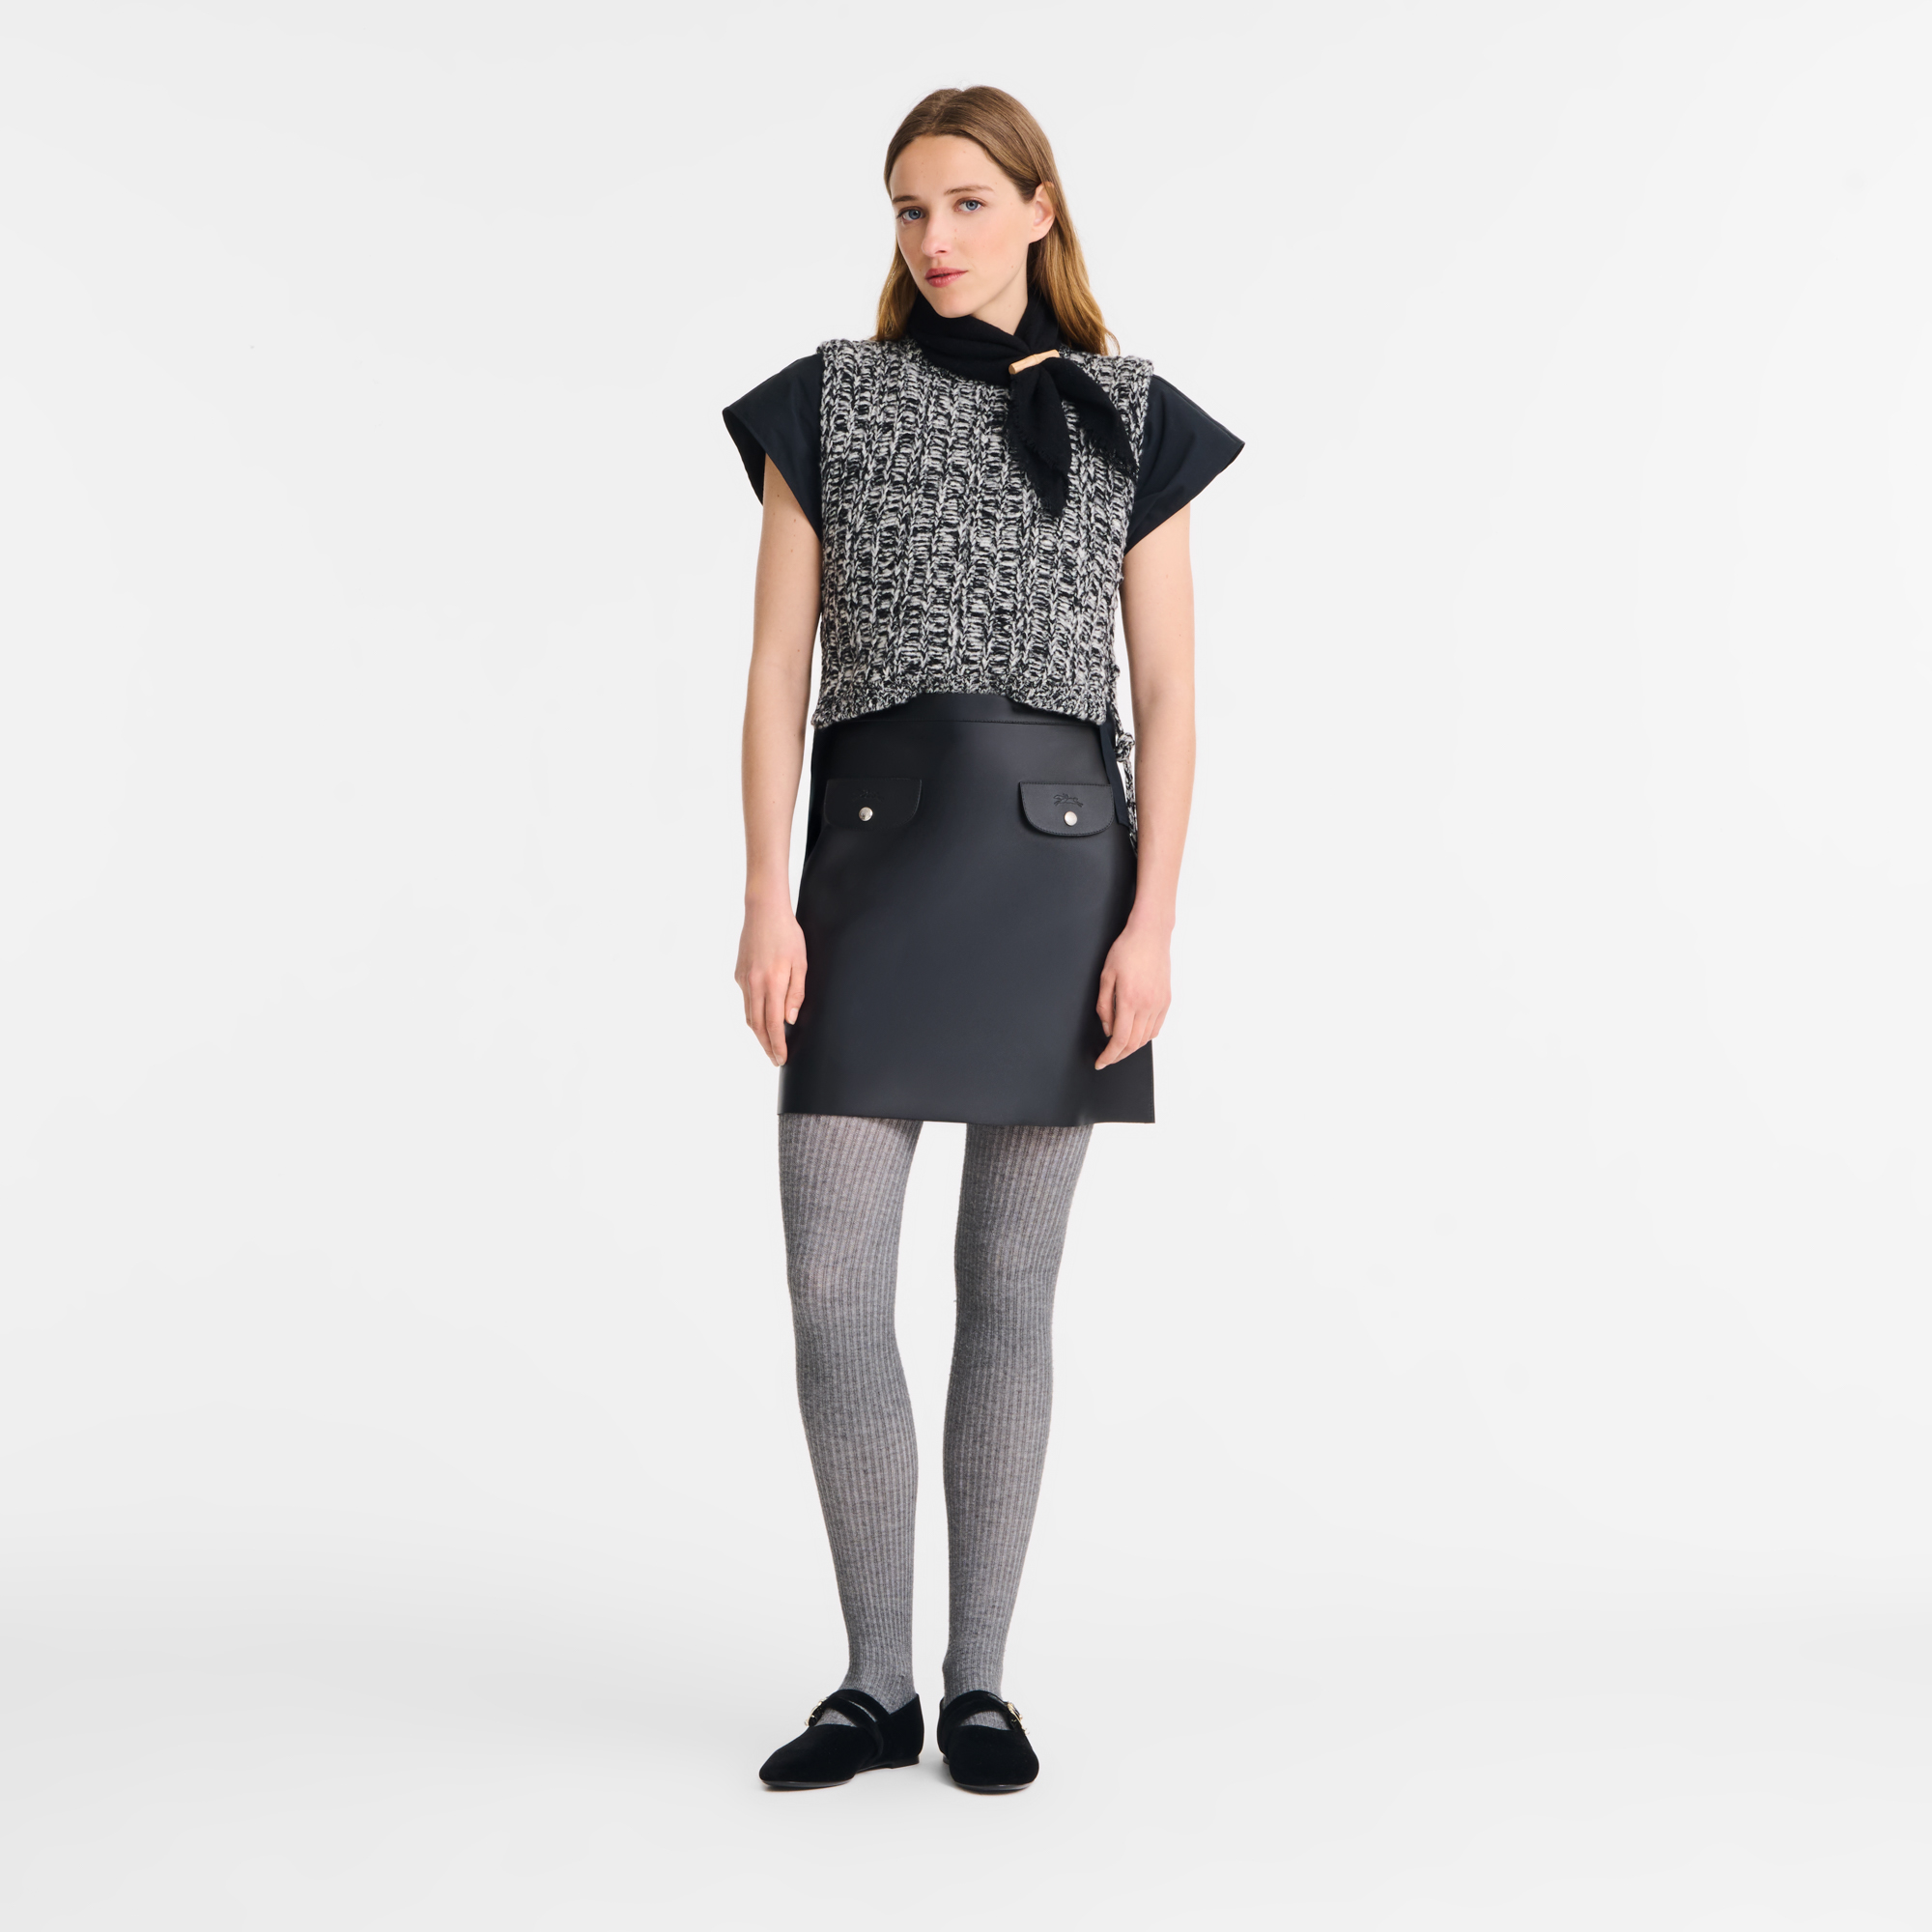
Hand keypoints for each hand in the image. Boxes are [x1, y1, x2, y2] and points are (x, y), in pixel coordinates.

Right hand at [735, 898, 807, 1066]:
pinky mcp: (738, 974)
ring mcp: (743, 980)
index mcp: (772, 983)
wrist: (763, 912)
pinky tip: (761, 1017)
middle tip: (774, 1059)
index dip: (777, 1045)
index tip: (781, 1059)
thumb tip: (789, 1019)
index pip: (774, 1024)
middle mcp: (754, 985)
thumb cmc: (787, 935)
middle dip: (766, 1046)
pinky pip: (746, 1000)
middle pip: (758, 1026)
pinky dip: (753, 1014)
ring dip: (758, 1033)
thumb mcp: (800, 963)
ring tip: (768, 1044)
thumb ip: (796, 993)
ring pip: (749, 1015)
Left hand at [1094, 920, 1170, 1069]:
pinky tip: (1135, 1034)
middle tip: (1107, 1057)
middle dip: (1118, 1055)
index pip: (1119, 1039)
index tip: (1101, 1062)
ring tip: (1119, 1046)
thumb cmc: (1126, 950)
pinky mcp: (1166, 1000)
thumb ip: (1104, 1006)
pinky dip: (1145, 1037)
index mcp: (1129, 1000)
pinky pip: (1156, 1027)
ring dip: (1131, 1047)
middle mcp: (1147, 1005)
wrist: (1150, 935)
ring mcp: (1159, 1004)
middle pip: (1133, 1043)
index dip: (1109, 1055)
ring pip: (1146, 1038)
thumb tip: (1107, 1028)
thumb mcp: (1106, 976)